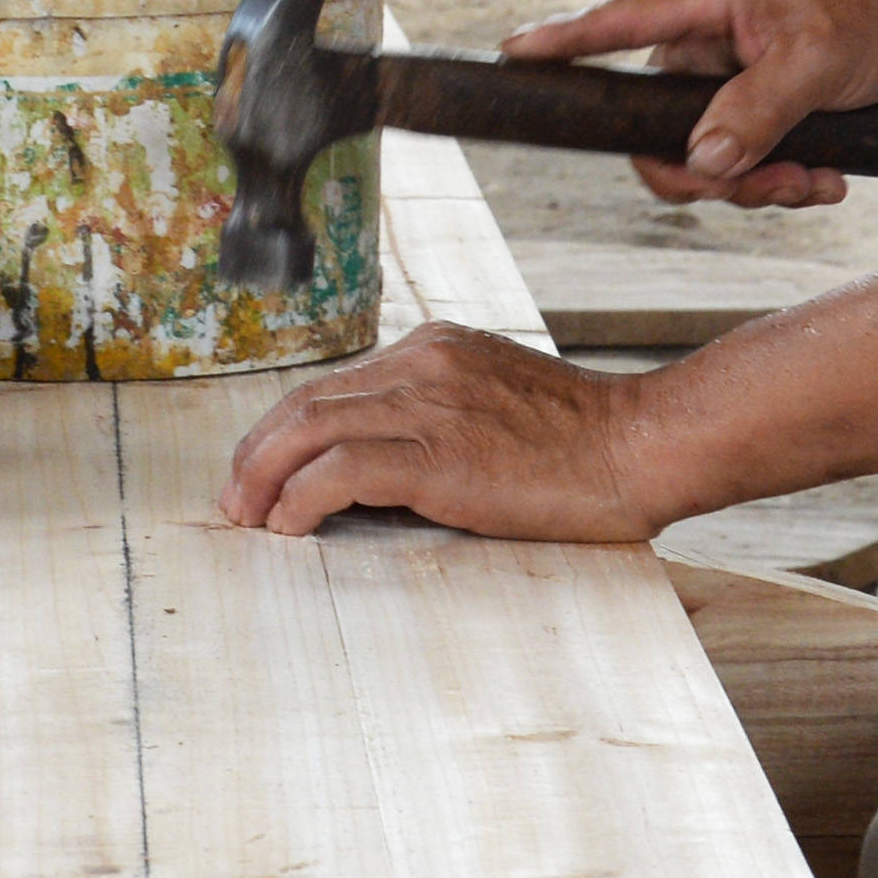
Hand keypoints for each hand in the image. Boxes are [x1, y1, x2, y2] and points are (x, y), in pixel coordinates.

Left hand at [221, 324, 671, 541]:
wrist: (642, 446)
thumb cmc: (582, 443)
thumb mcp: (495, 406)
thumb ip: (437, 418)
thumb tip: (374, 471)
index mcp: (432, 350)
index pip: (330, 387)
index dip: (281, 433)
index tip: (259, 473)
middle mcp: (421, 364)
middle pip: (303, 402)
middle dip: (255, 455)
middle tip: (235, 503)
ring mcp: (429, 403)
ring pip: (308, 428)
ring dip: (263, 478)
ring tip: (248, 520)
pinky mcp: (440, 453)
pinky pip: (341, 469)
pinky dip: (302, 499)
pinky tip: (292, 527)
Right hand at [503, 0, 877, 207]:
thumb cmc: (872, 17)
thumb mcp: (817, 62)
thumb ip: (756, 110)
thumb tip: (701, 160)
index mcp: (704, 1)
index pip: (616, 22)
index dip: (561, 41)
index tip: (511, 53)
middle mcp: (701, 41)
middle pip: (653, 124)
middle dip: (706, 170)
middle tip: (768, 188)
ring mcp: (724, 79)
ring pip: (698, 155)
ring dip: (752, 184)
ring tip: (814, 182)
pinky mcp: (751, 109)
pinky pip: (736, 162)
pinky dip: (776, 182)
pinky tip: (825, 179)